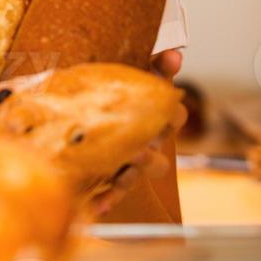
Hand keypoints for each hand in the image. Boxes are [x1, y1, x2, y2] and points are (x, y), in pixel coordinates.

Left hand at [89, 50, 187, 217]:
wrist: (86, 108)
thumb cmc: (119, 86)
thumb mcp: (134, 70)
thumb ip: (154, 63)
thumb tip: (174, 54)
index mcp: (156, 116)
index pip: (174, 115)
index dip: (172, 113)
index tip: (167, 109)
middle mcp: (149, 142)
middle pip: (161, 155)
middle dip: (151, 154)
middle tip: (138, 150)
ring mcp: (131, 161)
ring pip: (138, 175)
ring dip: (131, 175)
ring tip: (120, 172)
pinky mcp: (112, 175)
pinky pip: (114, 191)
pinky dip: (107, 199)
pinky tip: (96, 205)